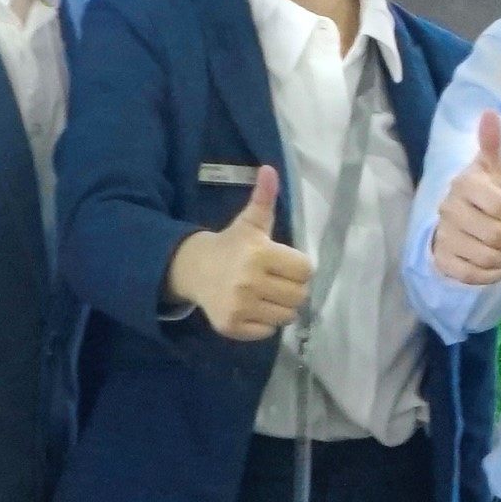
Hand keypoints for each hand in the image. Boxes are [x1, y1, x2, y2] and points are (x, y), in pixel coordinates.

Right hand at [166, 167, 310, 342]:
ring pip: (287, 316)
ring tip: (265, 294)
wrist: (194, 269)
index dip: (298, 267)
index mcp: (259, 254)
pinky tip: (252, 307)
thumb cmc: (232, 245)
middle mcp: (248, 281)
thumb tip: (270, 169)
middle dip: (292, 288)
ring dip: (281, 307)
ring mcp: (239, 306)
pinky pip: (268, 332)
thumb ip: (264, 198)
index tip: (284, 263)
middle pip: (300, 295)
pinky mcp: (231, 326)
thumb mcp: (250, 222)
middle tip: (275, 280)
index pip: (306, 270)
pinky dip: (265, 323)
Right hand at [429, 106, 500, 288]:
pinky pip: (471, 275)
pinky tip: (495, 268)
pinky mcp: (441, 259)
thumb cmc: (482, 193)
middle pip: (495, 236)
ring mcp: (443, 235)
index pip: (500, 207)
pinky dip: (490, 276)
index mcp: (464, 185)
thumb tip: (490, 113)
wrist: (456, 219)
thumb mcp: (491, 168)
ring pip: (485, 257)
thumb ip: (492, 144)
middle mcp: (449, 210)